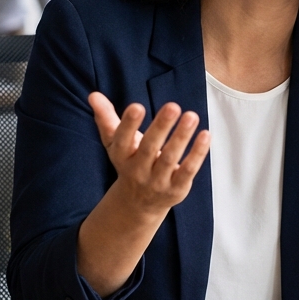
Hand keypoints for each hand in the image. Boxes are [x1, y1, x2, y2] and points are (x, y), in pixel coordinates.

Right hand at [89, 92, 210, 216]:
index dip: (129, 124)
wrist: (139, 204)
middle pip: (149, 148)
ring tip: (191, 116)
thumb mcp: (115, 143)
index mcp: (122, 156)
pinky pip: (188, 170)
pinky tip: (205, 134)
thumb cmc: (130, 163)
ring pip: (170, 158)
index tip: (136, 106)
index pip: (123, 140)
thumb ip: (106, 118)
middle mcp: (138, 170)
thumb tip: (93, 95)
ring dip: (181, 137)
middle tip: (173, 106)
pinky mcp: (177, 188)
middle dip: (161, 127)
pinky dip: (197, 153)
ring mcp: (157, 181)